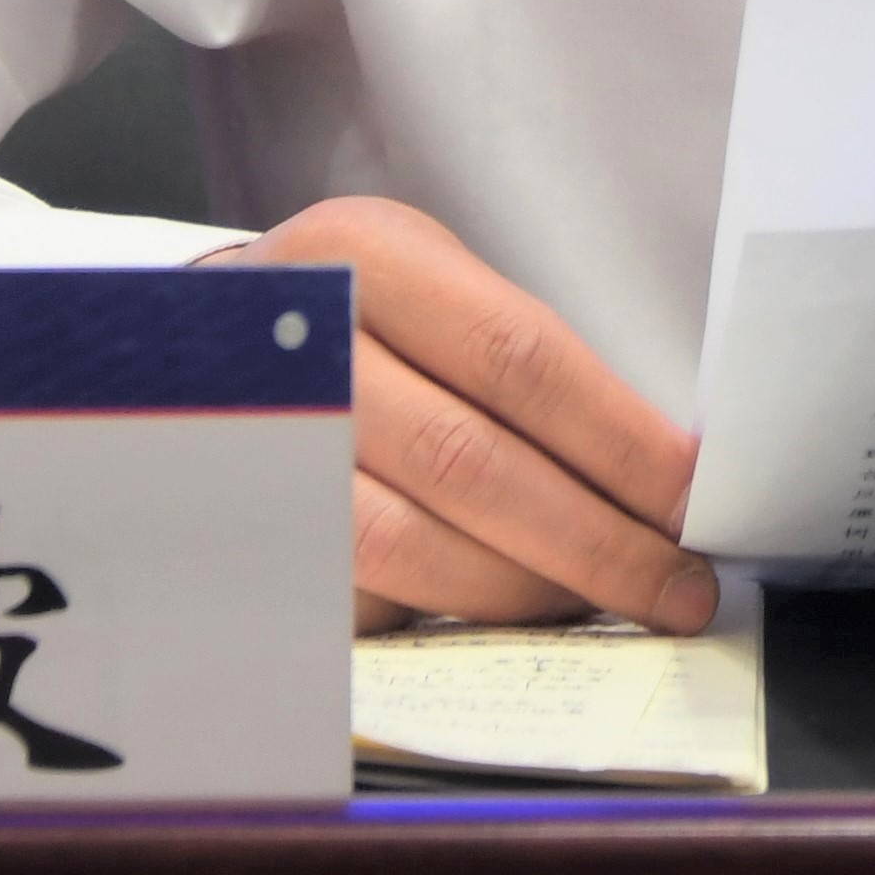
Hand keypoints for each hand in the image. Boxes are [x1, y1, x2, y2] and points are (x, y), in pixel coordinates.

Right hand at [212, 195, 714, 635]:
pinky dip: (444, 616)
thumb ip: (516, 364)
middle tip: (677, 587)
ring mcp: (255, 443)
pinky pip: (358, 593)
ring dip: (525, 590)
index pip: (517, 356)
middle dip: (594, 539)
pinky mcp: (235, 531)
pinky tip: (507, 620)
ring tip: (605, 606)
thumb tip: (657, 475)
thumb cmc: (348, 320)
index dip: (617, 440)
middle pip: (470, 460)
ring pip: (409, 543)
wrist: (181, 348)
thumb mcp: (425, 287)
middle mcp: (298, 341)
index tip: (693, 501)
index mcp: (365, 254)